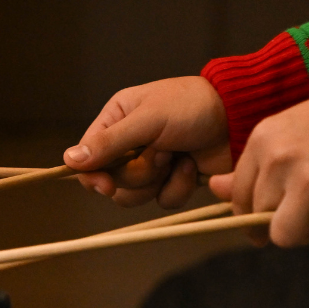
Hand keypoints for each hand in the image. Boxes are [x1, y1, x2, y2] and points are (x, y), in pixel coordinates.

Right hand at [64, 76, 231, 208]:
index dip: (93, 175)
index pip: (88, 157)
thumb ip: (108, 142)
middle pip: (112, 181)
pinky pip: (163, 200)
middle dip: (139, 173)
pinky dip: (178, 186)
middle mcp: (130, 143)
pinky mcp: (174, 179)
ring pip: (135, 195)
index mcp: (116, 120)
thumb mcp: (147, 119)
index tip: (105, 185)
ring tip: (177, 159)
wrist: (239, 117)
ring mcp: (152, 163)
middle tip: (161, 154)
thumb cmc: (192, 107)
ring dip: (158, 181)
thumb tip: (69, 161)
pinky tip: (192, 166)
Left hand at [210, 88, 308, 245]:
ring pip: (287, 235)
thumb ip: (257, 163)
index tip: (265, 220)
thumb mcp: (293, 131)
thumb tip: (214, 188)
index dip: (251, 213)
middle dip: (284, 220)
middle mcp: (281, 160)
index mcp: (264, 141)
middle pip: (260, 217)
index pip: (239, 194)